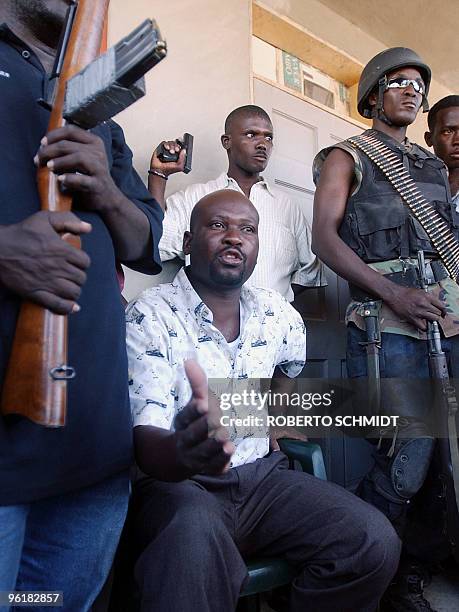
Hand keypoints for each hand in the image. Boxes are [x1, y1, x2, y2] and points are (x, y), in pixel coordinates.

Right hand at [0, 211, 90, 313]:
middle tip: (70, 273)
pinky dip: (67, 307)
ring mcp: (47, 282)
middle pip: (81, 278)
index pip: (85, 262)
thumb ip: (69, 220)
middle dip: (78, 276)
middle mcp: (57, 267)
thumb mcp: (45, 218)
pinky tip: (71, 306)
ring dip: (73, 290)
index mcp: (62, 250)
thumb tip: (88, 228)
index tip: (74, 261)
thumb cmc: (22, 232)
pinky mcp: (36, 293)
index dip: (82, 262)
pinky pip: (58, 305)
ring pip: (73, 293)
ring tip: (68, 286)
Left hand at [35, 125, 119, 212]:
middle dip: (49, 151)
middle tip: (38, 160)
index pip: (70, 130)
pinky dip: (70, 179)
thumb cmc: (89, 177)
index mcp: (94, 142)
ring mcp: (100, 169)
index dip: (53, 135)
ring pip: (78, 157)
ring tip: (48, 167)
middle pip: (69, 145)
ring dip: (59, 161)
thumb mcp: (81, 158)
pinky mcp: (98, 185)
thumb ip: (68, 149)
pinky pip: (83, 180)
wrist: (107, 198)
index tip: (42, 143)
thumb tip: (44, 146)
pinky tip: (60, 180)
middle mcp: (99, 153)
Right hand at [149, 140, 185, 176]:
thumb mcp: (179, 166)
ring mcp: (166, 150)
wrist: (159, 170)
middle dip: (175, 146)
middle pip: (175, 144)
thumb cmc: (168, 170)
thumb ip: (183, 159)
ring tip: (170, 151)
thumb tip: (184, 151)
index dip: (180, 147)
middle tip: (175, 151)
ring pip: (170, 143)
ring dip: (171, 146)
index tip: (178, 150)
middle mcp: (172, 152)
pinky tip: (166, 148)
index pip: (180, 148)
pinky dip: (166, 144)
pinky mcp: (161, 148)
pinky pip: (164, 143)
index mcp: (177, 156)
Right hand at [173, 360, 234, 475]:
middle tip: (217, 421)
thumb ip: (197, 383)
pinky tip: (229, 453)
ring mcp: (195, 456)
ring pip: (203, 452)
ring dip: (214, 447)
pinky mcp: (207, 468)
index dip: (194, 410)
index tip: (203, 404)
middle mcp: (186, 440)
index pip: (186, 416)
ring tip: (226, 440)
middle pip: (193, 434)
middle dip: (204, 428)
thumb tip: (189, 360)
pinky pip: (212, 467)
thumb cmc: (195, 421)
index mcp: (182, 422)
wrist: (181, 456)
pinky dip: (220, 462)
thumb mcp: (196, 402)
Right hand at [384, 285, 446, 330]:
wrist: (394, 294)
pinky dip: (425, 327)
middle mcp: (424, 304)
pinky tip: (424, 325)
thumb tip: (435, 304)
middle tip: (434, 315)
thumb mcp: (420, 291)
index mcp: (427, 297)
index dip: (443, 311)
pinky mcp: (412, 318)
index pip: (441, 306)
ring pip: (433, 319)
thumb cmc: (405, 292)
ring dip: (432, 320)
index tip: (443, 313)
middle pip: (438, 313)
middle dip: (437, 315)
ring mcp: (419, 312)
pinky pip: (423, 327)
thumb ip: (429, 298)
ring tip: (429, 319)